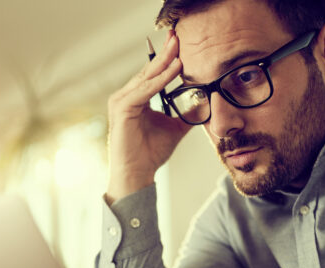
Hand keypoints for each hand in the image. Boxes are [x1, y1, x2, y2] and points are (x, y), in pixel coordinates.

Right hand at [105, 31, 191, 203]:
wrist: (138, 174)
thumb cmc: (150, 154)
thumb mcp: (175, 129)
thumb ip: (186, 114)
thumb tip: (203, 102)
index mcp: (135, 98)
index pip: (152, 74)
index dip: (166, 58)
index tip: (180, 43)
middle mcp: (125, 96)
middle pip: (148, 70)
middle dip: (165, 54)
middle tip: (178, 36)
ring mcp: (120, 101)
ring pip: (146, 78)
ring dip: (164, 63)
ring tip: (179, 50)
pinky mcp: (122, 109)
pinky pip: (144, 90)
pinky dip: (160, 80)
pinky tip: (174, 70)